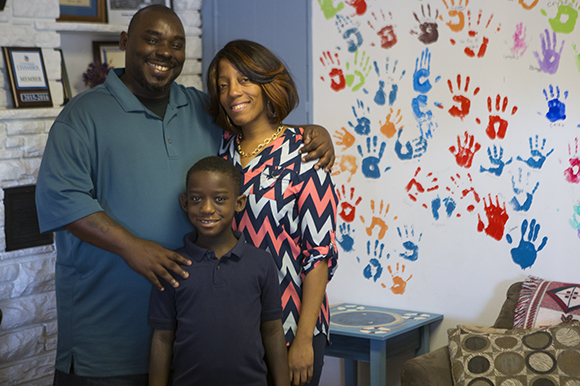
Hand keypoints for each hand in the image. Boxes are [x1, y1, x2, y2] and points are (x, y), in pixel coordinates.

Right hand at [65, 212, 190, 291]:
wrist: (130, 247)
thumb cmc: (142, 245)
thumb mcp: (155, 246)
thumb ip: (163, 252)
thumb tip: (170, 257)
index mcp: (162, 252)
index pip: (175, 256)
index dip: (183, 260)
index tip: (190, 263)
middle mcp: (159, 259)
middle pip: (172, 266)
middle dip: (180, 271)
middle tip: (187, 276)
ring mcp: (152, 266)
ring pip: (164, 274)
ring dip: (171, 280)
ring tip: (177, 285)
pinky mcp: (145, 271)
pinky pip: (153, 279)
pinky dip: (158, 284)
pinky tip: (162, 289)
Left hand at [288, 338, 313, 385]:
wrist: (302, 341)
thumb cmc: (294, 346)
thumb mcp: (287, 356)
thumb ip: (287, 364)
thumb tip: (286, 370)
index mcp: (290, 366)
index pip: (289, 379)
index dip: (289, 383)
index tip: (289, 383)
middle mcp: (297, 368)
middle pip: (296, 382)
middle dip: (295, 385)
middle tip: (295, 385)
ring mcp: (304, 367)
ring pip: (303, 380)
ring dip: (302, 383)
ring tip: (301, 383)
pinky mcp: (310, 365)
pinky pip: (310, 375)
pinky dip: (309, 379)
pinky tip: (307, 380)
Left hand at [300, 125, 334, 171]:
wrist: (322, 132)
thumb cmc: (314, 132)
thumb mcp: (309, 130)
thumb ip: (307, 135)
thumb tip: (306, 142)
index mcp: (321, 137)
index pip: (313, 144)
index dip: (306, 148)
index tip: (299, 152)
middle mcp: (327, 143)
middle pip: (320, 151)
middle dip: (311, 156)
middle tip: (303, 160)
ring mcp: (330, 149)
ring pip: (326, 157)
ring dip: (321, 163)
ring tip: (315, 168)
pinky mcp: (332, 154)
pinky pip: (332, 160)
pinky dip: (329, 165)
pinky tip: (325, 170)